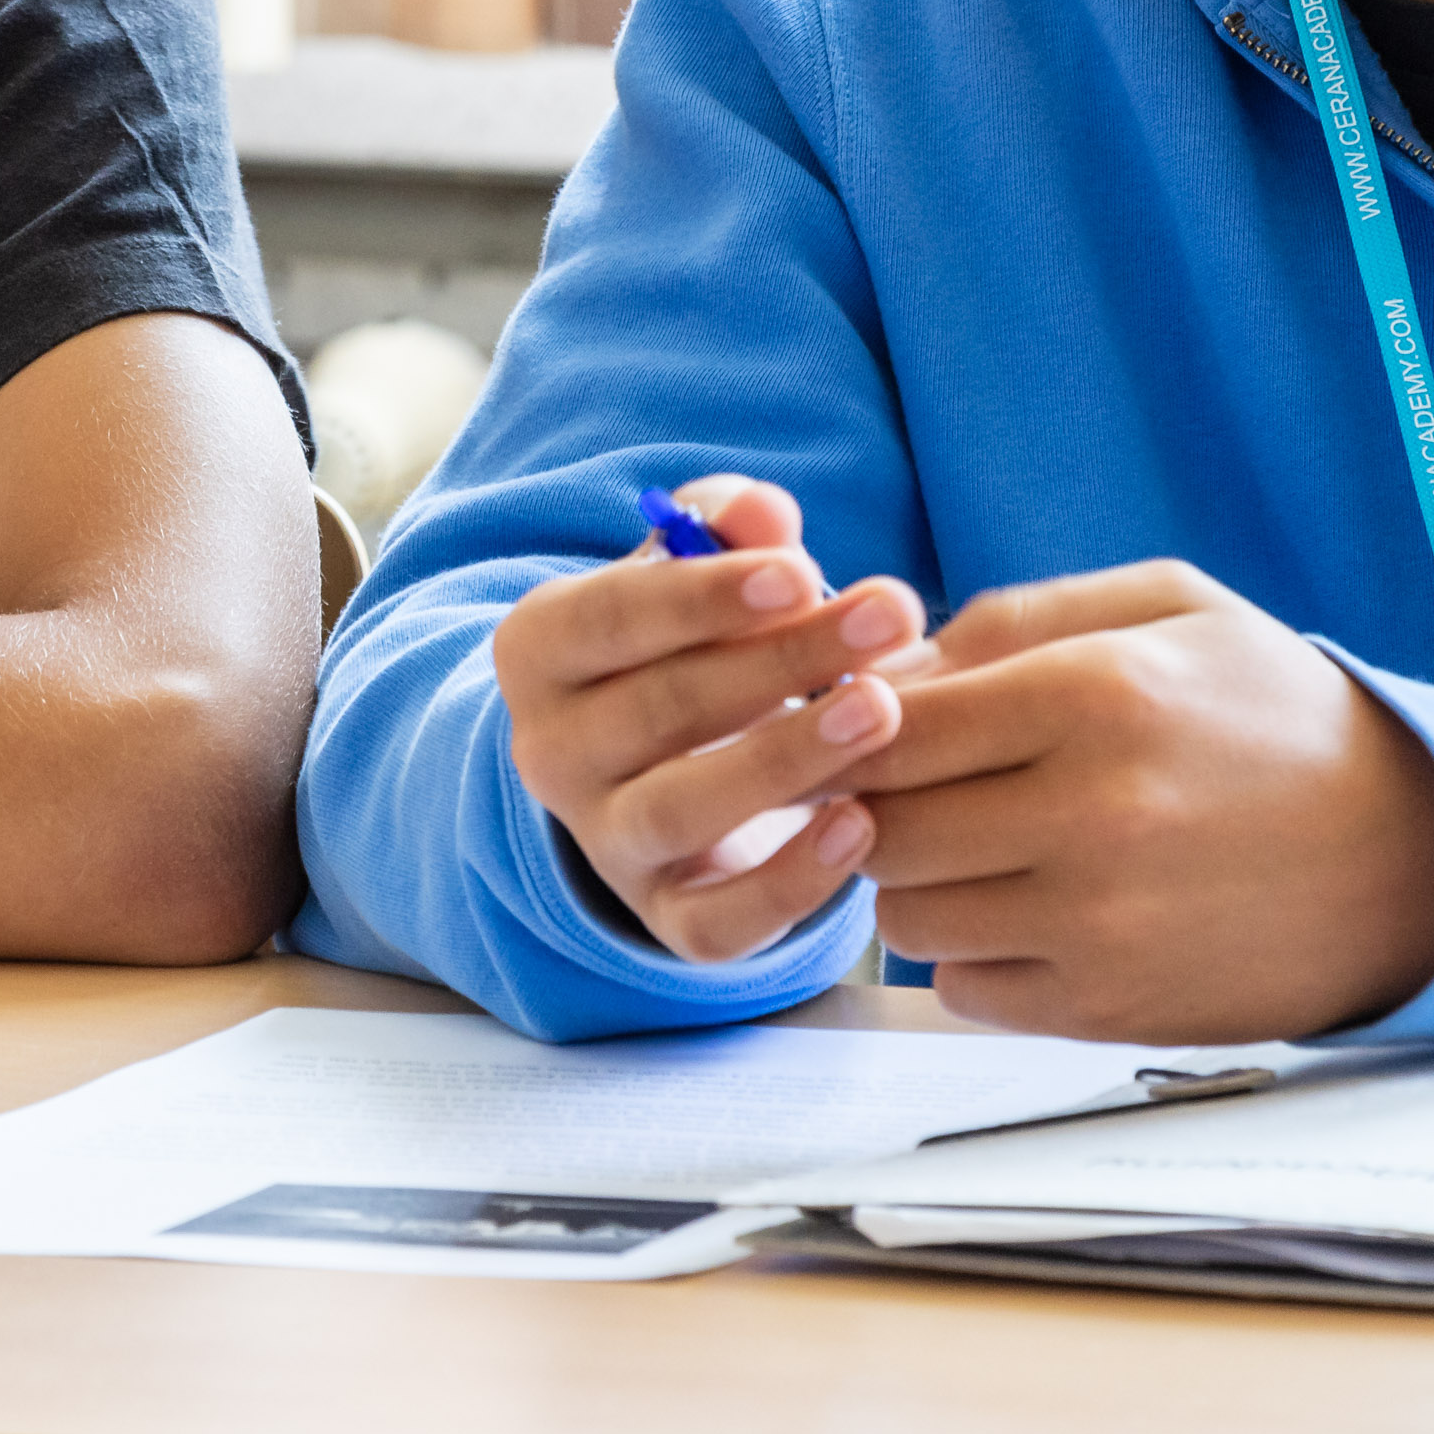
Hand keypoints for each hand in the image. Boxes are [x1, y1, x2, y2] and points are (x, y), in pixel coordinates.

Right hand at [489, 476, 929, 966]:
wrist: (665, 769)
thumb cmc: (690, 643)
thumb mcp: (694, 572)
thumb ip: (726, 528)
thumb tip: (764, 511)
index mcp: (542, 649)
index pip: (613, 616)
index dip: (708, 596)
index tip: (805, 572)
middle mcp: (550, 752)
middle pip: (661, 706)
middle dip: (783, 659)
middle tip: (891, 616)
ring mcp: (603, 843)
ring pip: (680, 809)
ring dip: (786, 758)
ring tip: (881, 709)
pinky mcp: (665, 918)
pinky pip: (715, 922)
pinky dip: (790, 882)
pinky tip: (864, 823)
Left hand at [846, 560, 1433, 1042]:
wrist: (1412, 857)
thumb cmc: (1276, 715)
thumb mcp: (1170, 608)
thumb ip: (1018, 616)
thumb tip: (885, 668)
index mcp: (1100, 695)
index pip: (889, 723)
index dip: (854, 721)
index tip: (868, 719)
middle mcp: (1092, 814)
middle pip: (881, 824)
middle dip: (876, 800)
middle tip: (919, 783)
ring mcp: (1098, 926)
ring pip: (908, 914)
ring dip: (921, 876)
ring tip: (983, 842)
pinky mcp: (1108, 1009)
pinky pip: (961, 987)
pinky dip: (973, 950)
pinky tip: (1030, 906)